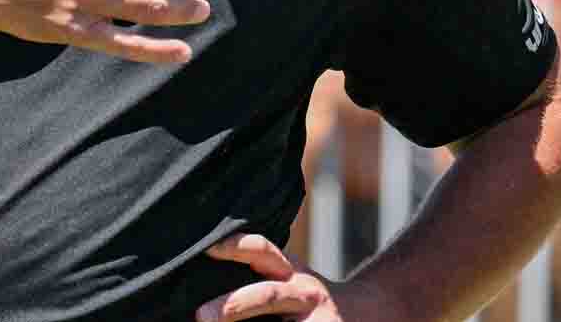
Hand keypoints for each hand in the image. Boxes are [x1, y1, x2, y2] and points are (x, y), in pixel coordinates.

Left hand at [197, 233, 368, 320]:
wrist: (359, 314)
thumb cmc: (302, 302)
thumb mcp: (286, 280)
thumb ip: (258, 276)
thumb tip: (202, 282)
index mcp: (289, 272)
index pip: (262, 251)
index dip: (237, 247)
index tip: (208, 249)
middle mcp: (303, 292)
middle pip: (268, 295)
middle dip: (235, 305)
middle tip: (201, 315)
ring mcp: (316, 318)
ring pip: (278, 309)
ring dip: (246, 316)